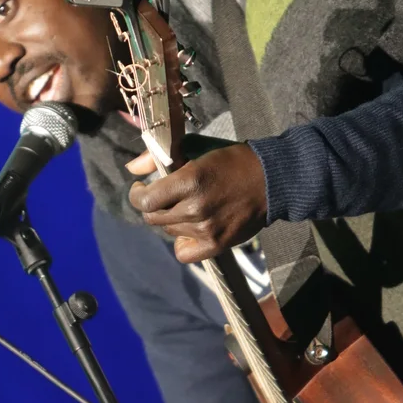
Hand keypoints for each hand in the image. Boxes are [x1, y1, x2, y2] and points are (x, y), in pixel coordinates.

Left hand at [126, 143, 266, 263]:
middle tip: (163, 198)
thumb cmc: (231, 161)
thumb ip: (158, 158)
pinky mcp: (217, 244)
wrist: (271, 179)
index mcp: (189, 181)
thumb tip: (131, 169)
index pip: (144, 201)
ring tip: (186, 208)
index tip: (141, 189)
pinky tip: (189, 230)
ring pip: (169, 231)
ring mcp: (206, 229)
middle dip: (153, 207)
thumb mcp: (195, 149)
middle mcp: (196, 208)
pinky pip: (184, 253)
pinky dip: (182, 244)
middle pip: (154, 218)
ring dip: (172, 220)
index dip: (137, 195)